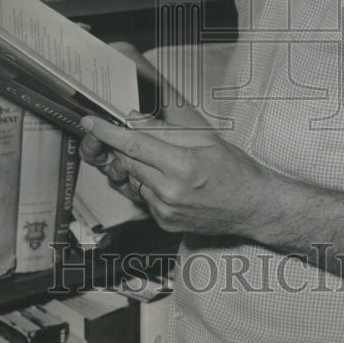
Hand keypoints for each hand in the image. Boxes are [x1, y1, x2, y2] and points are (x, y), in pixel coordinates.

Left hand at [79, 114, 273, 235]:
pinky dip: (150, 184)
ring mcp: (166, 211)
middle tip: (139, 138)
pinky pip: (144, 196)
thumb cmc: (235, 170)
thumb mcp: (205, 139)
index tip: (91, 122)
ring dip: (141, 166)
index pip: (134, 145)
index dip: (108, 132)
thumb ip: (165, 130)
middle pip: (129, 161)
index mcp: (182, 166)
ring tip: (168, 163)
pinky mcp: (165, 222)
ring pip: (134, 179)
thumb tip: (134, 120)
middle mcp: (170, 192)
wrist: (253, 207)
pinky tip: (172, 182)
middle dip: (127, 147)